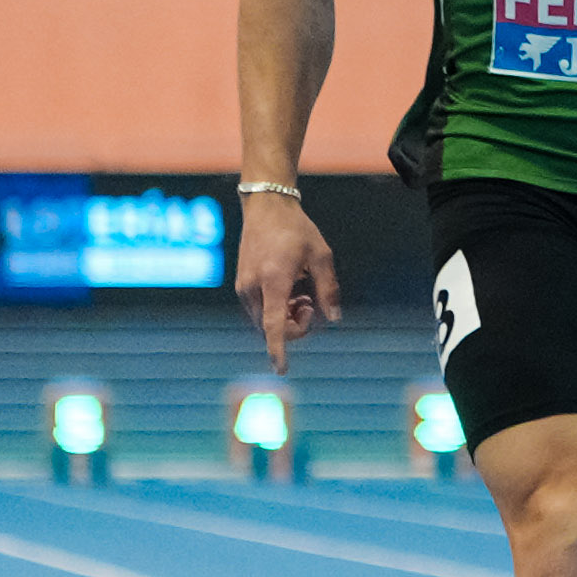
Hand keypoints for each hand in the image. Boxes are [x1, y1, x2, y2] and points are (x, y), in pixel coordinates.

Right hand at [233, 189, 338, 368]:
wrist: (266, 207)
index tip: (281, 369)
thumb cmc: (297, 229)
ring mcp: (244, 287)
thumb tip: (335, 318)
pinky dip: (276, 310)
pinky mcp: (241, 285)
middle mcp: (253, 287)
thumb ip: (328, 289)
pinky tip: (290, 291)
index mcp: (274, 280)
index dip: (279, 348)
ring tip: (302, 293)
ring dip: (285, 318)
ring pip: (265, 321)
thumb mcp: (321, 255)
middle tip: (310, 303)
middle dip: (295, 326)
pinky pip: (259, 311)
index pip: (274, 324)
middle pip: (272, 328)